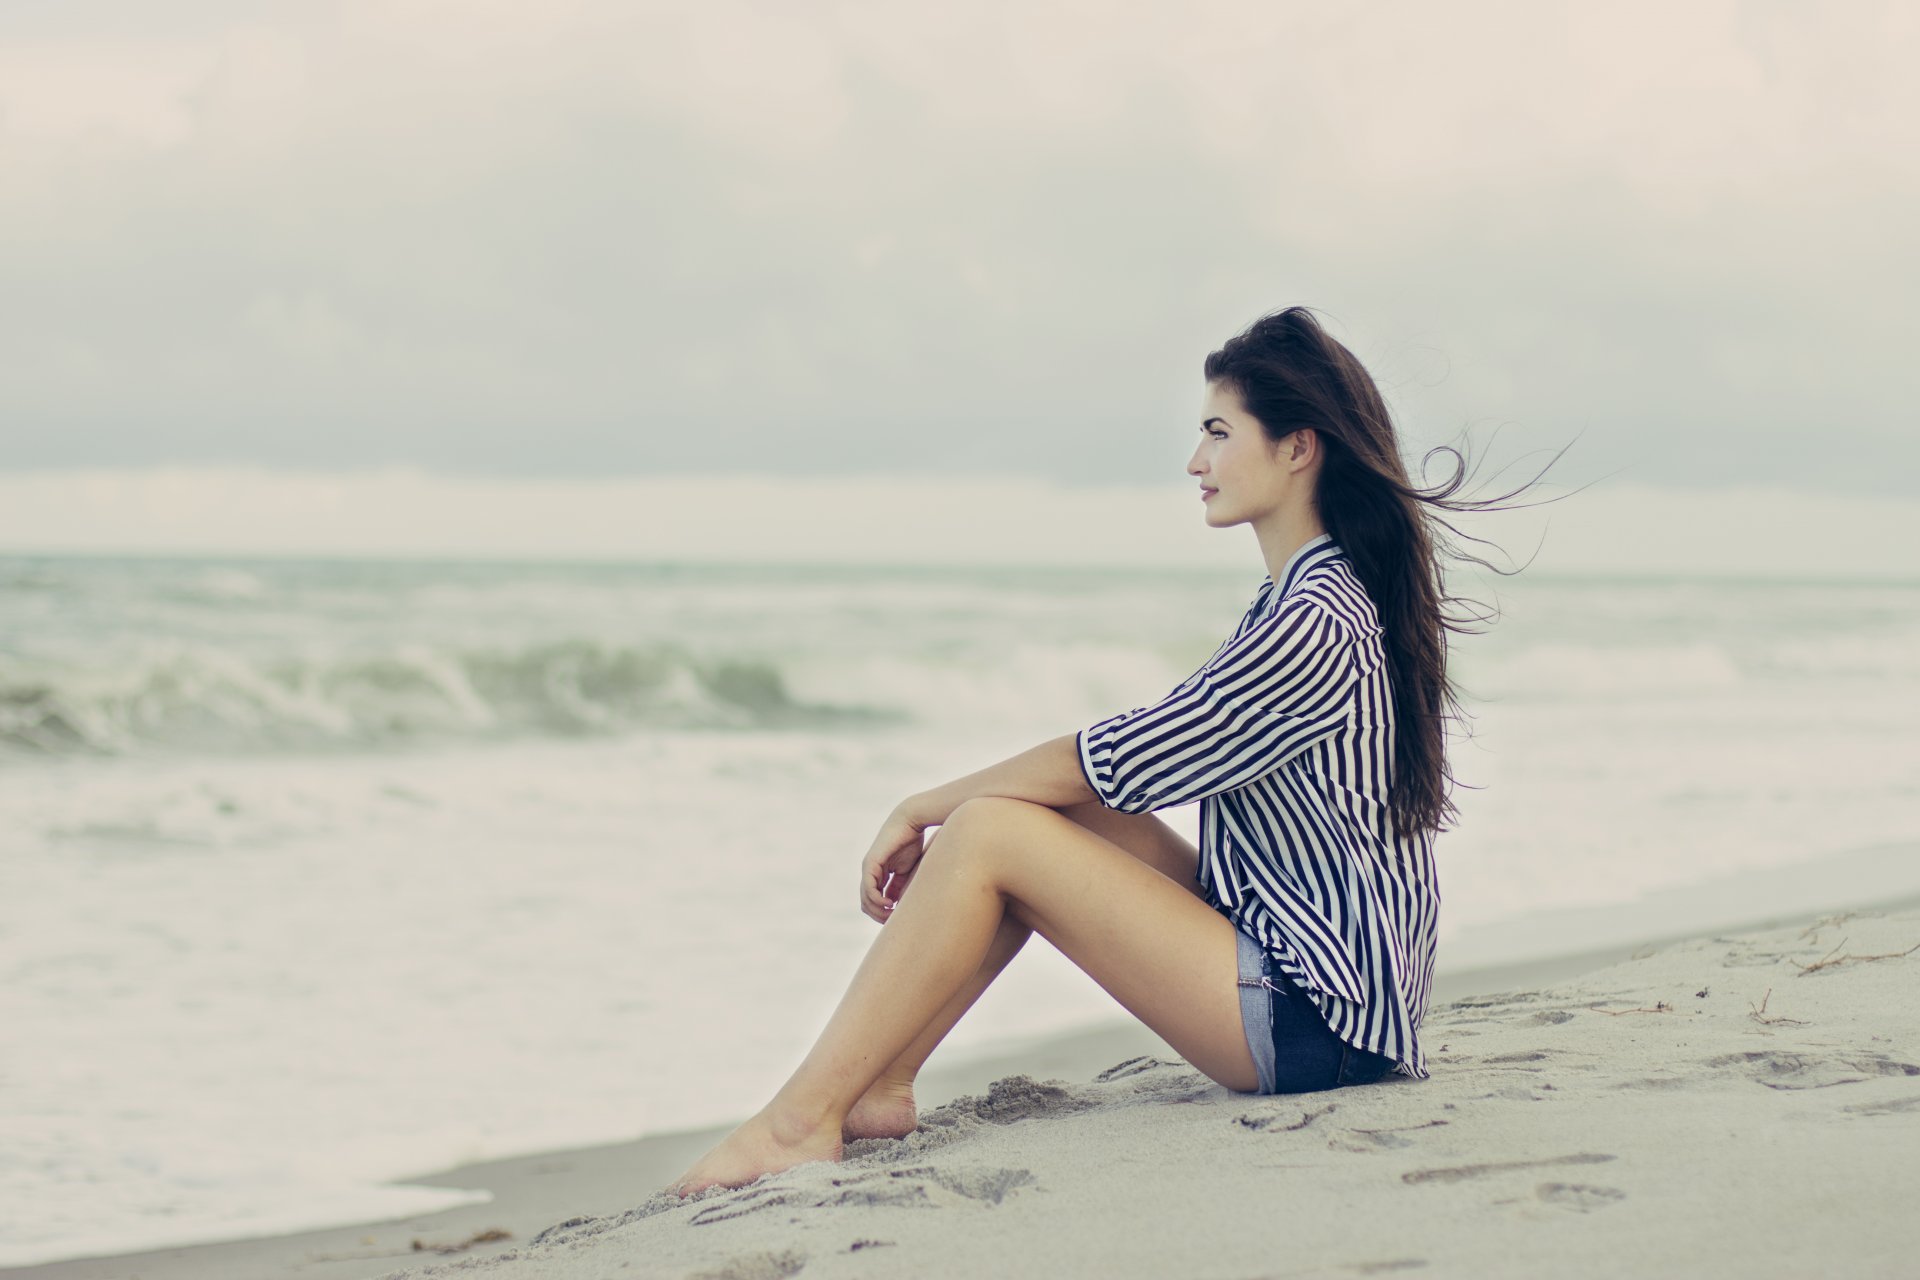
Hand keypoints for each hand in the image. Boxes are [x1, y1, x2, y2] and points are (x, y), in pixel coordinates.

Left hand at [859, 805, 930, 923]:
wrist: (911, 820)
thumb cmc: (912, 841)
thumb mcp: (907, 870)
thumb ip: (901, 886)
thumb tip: (898, 905)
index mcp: (878, 874)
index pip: (874, 901)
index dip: (884, 913)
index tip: (898, 918)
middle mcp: (869, 872)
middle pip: (867, 904)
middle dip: (879, 915)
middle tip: (893, 920)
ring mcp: (868, 868)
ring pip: (866, 899)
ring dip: (878, 911)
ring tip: (892, 914)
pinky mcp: (870, 863)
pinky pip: (869, 888)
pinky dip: (878, 900)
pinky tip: (890, 904)